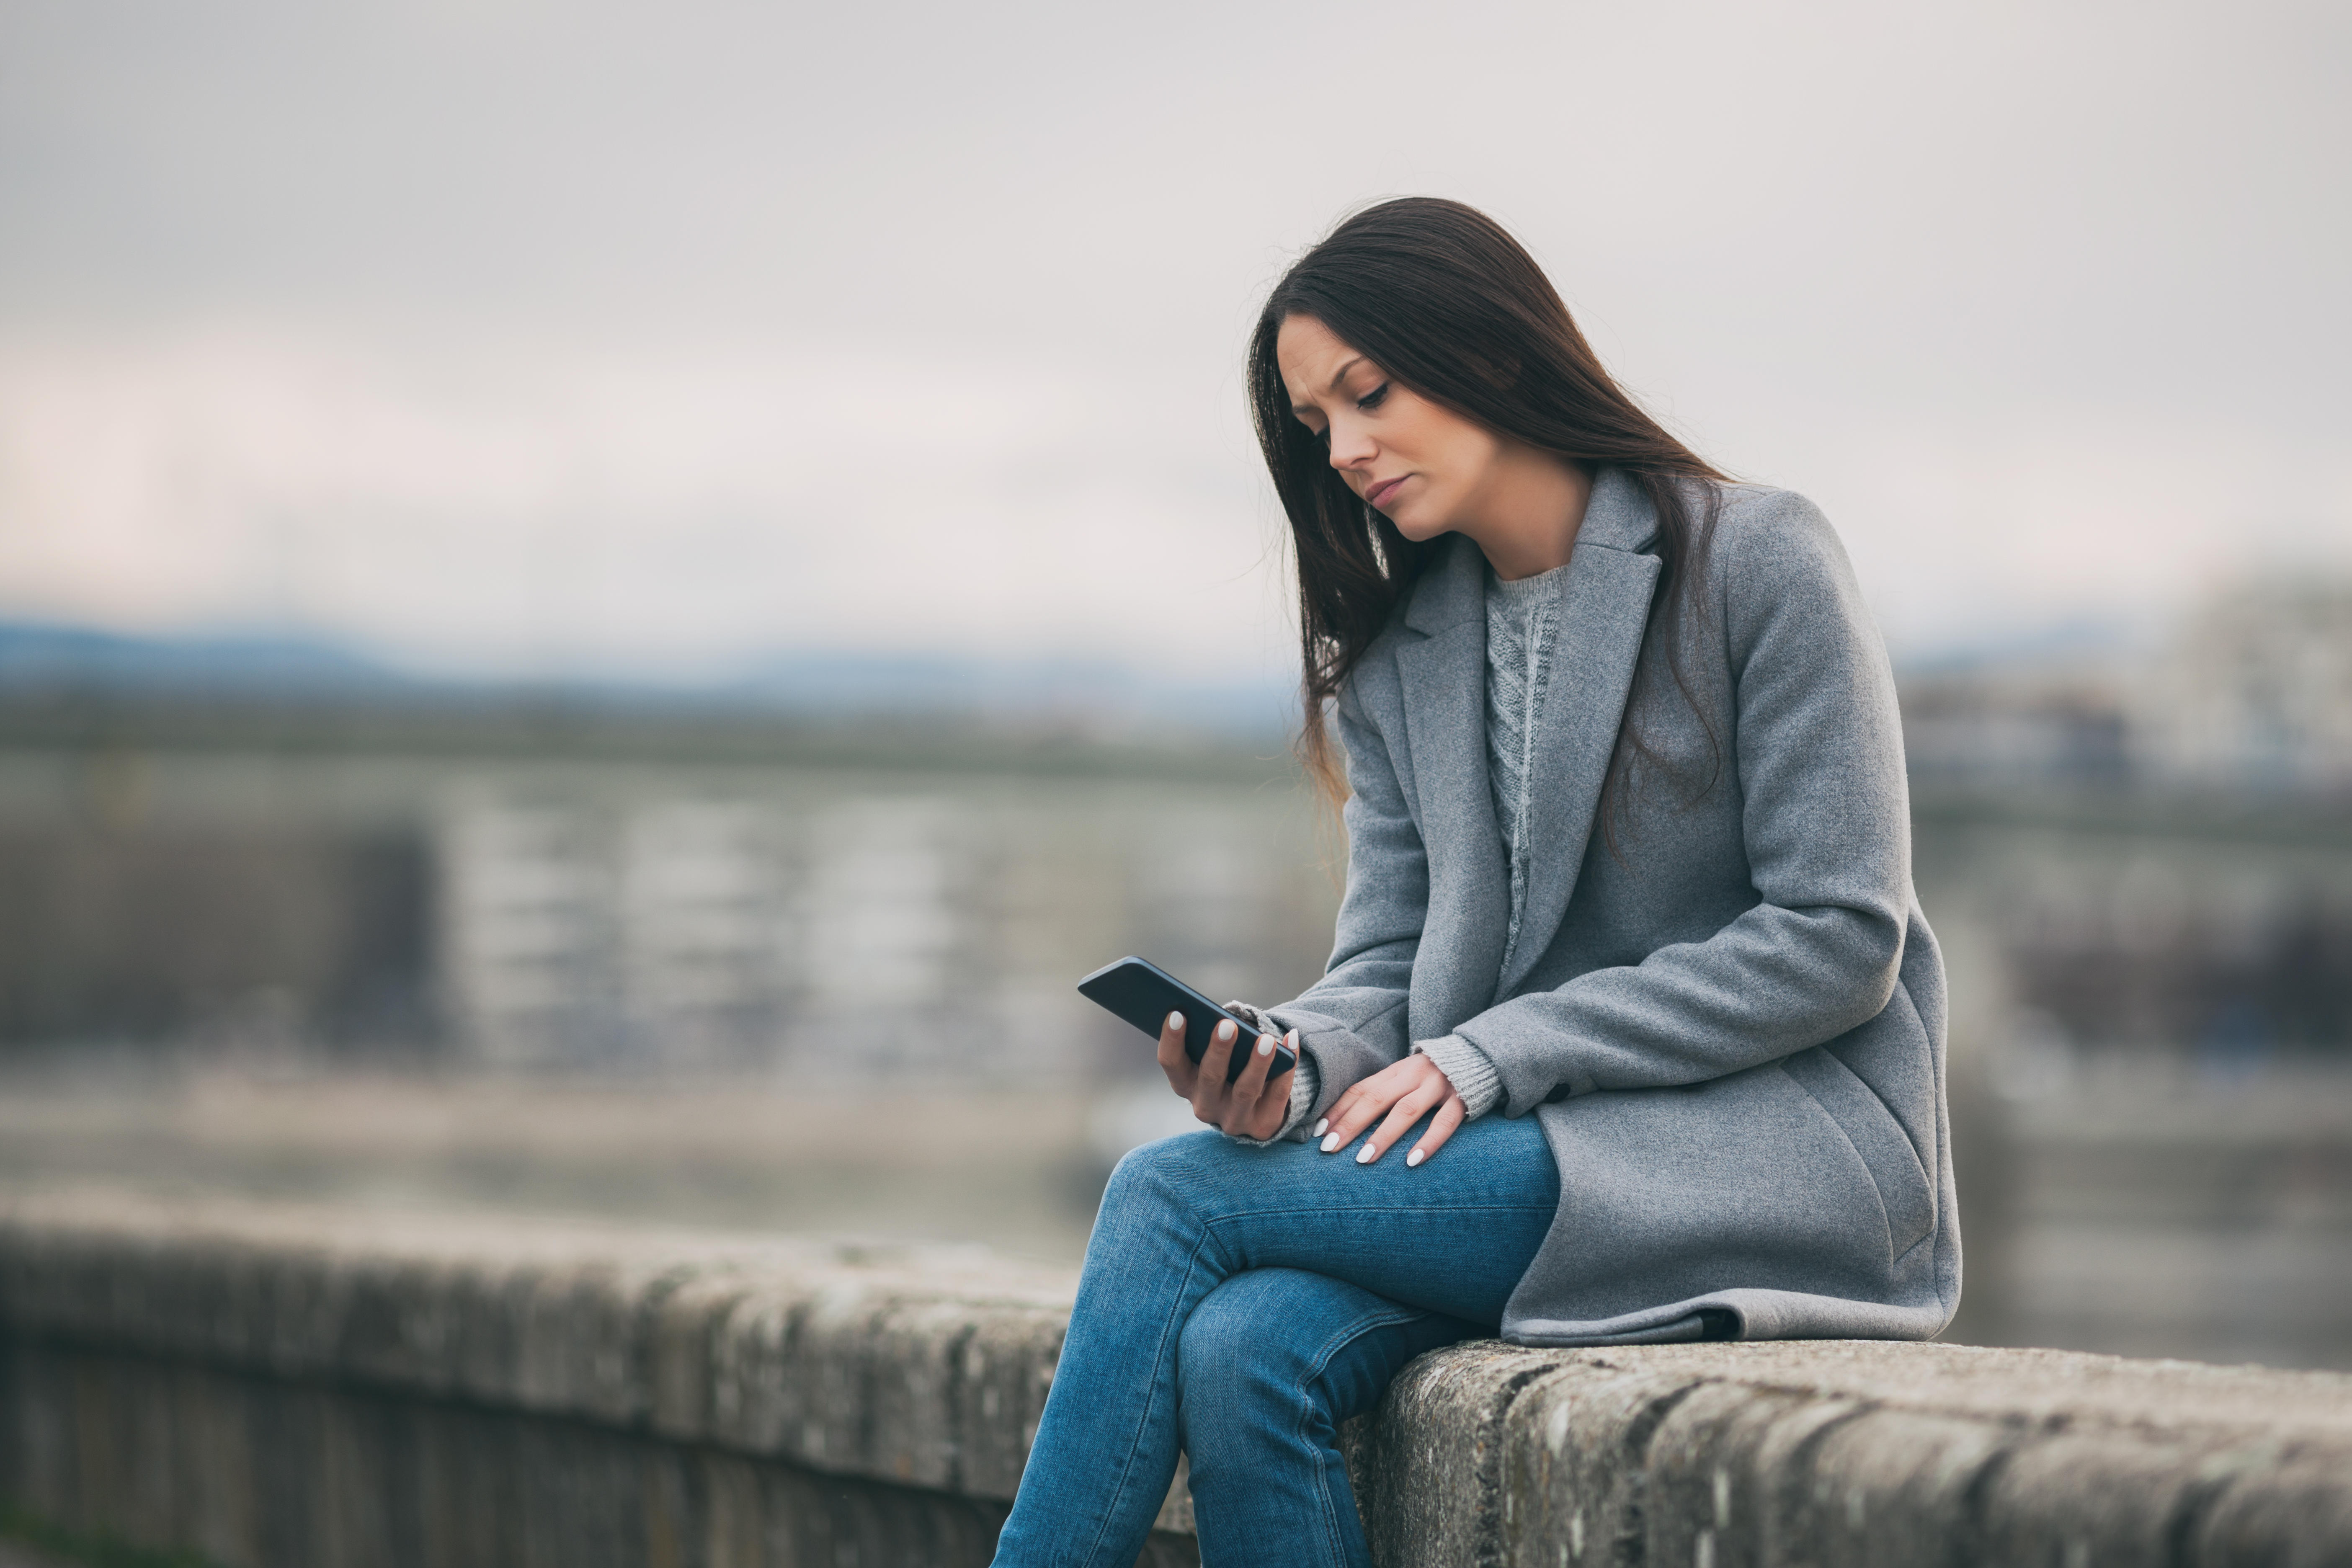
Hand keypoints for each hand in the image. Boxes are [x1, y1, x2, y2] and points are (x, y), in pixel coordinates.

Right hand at [1158, 1011, 1296, 1141]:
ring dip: (1257, 1063)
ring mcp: (1234, 1120)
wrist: (1255, 1109)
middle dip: (1219, 1050)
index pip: (1172, 1064)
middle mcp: (1205, 1107)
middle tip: (1227, 1025)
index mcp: (1186, 1084)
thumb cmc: (1230, 1068)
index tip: (1177, 1013)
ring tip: (1267, 1040)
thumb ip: (1212, 1040)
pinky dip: (1287, 1068)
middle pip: (1210, 1078)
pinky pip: (1277, 1095)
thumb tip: (1228, 1018)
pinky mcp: (1262, 1126)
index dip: (1172, 1040)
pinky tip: (1291, 1041)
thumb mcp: (1214, 1057)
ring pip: (1245, 1091)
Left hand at [1315, 1054, 1464, 1167]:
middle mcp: (1413, 1075)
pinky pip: (1444, 1122)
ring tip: (1364, 1159)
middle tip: (1329, 1149)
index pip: (1360, 1089)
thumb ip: (1381, 1094)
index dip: (1338, 1110)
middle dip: (1350, 1124)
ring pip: (1406, 1111)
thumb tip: (1343, 1121)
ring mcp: (1438, 1086)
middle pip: (1376, 1099)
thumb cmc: (1433, 1075)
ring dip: (1383, 1136)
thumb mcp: (1404, 1078)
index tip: (1318, 1133)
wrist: (1478, 1055)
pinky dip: (1428, 1141)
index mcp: (1395, 1071)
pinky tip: (1412, 1161)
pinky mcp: (1461, 1098)